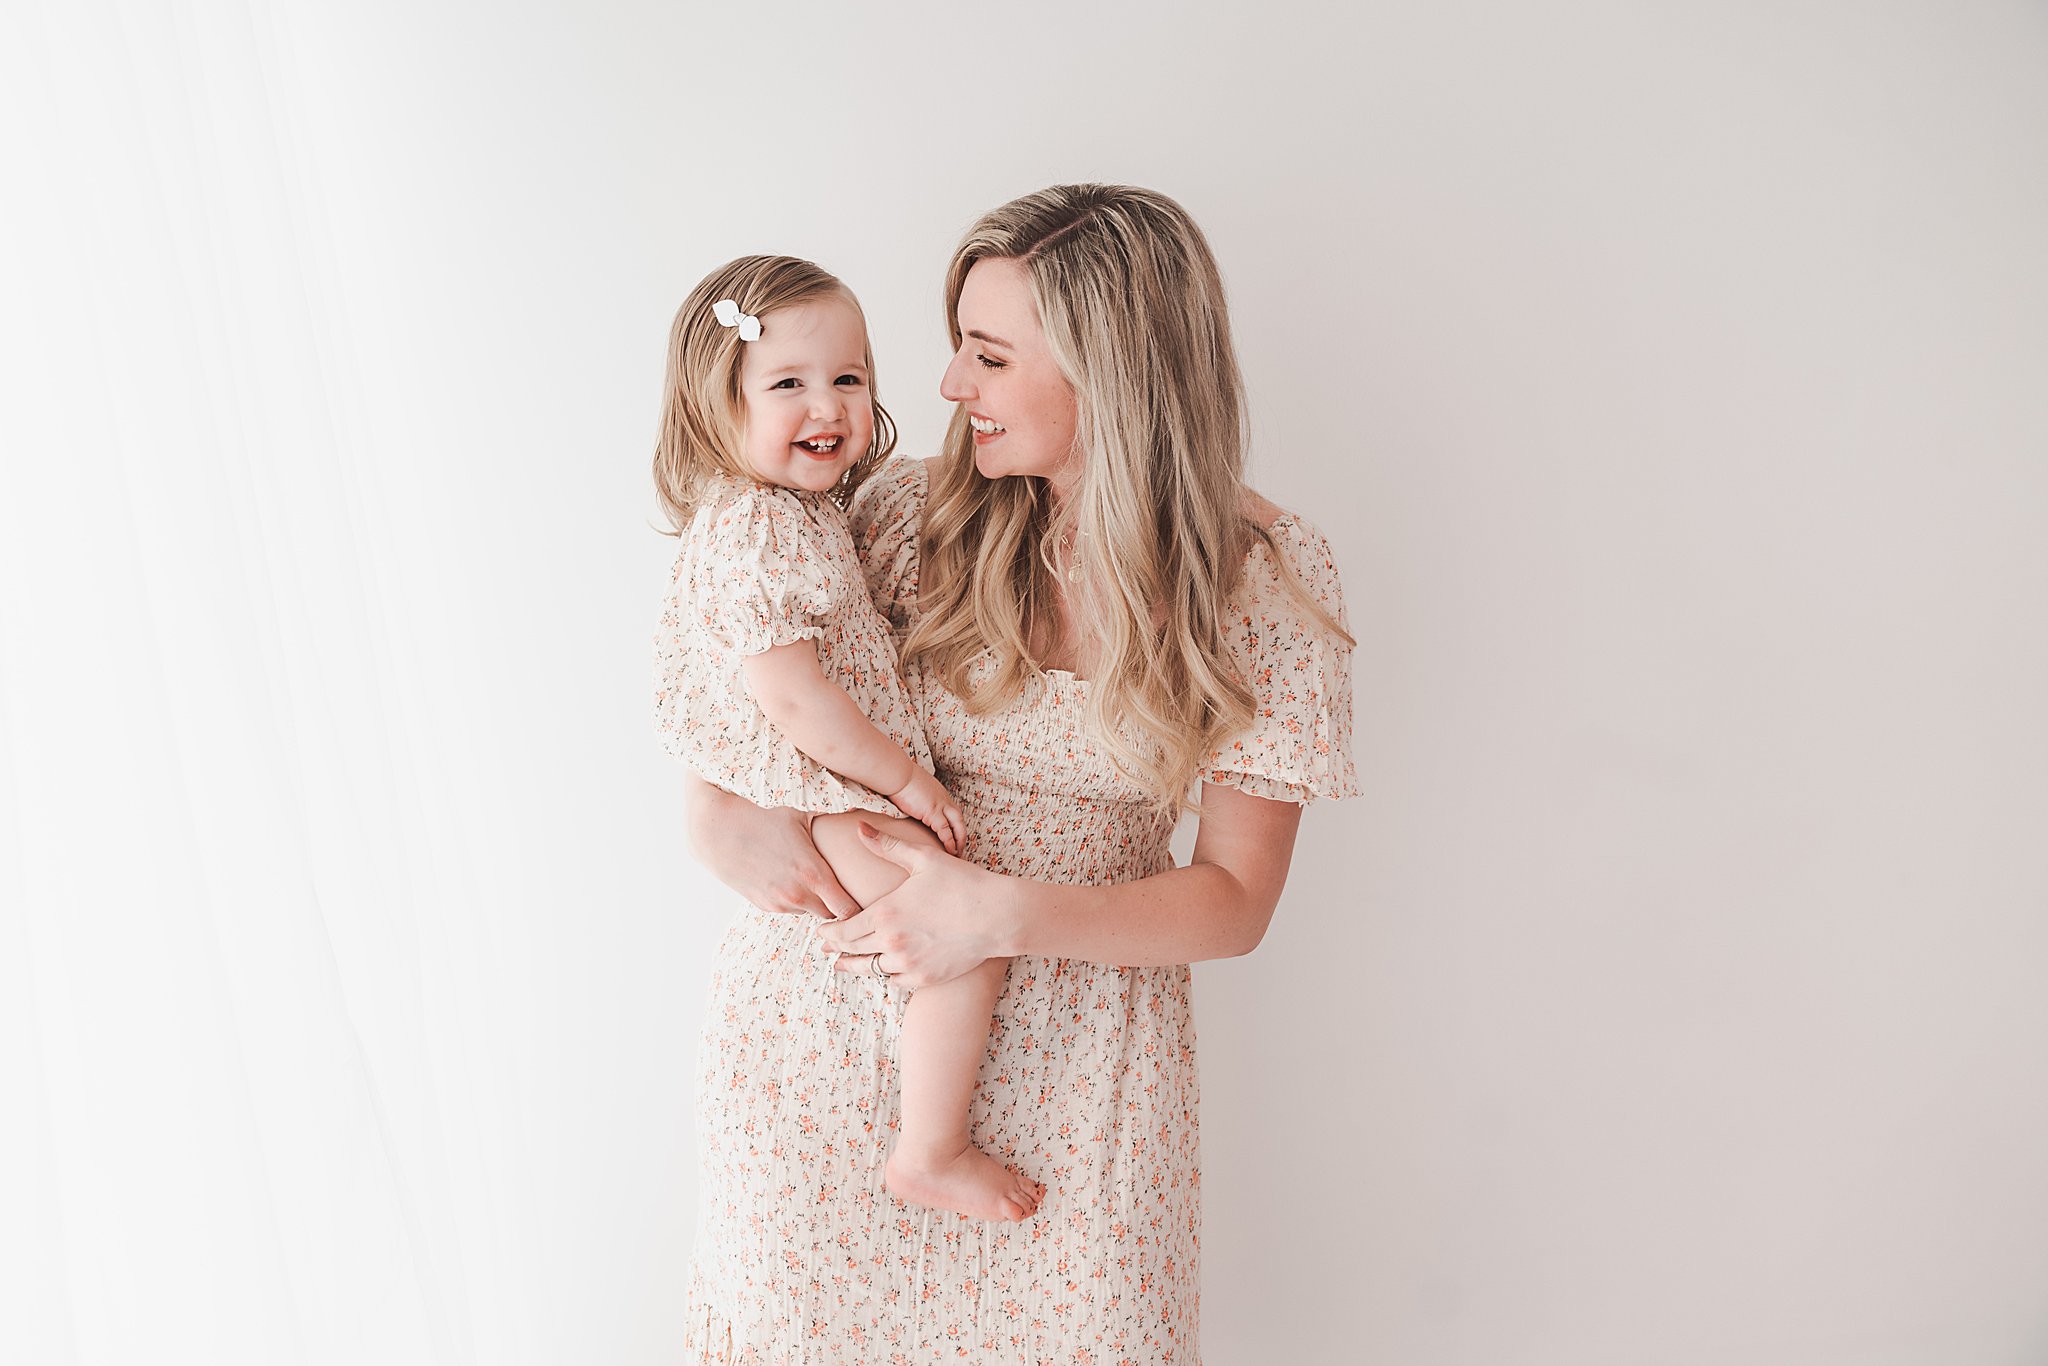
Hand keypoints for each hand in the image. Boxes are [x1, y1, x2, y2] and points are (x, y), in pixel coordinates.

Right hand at [683, 777, 859, 918]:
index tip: (868, 899)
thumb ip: (838, 812)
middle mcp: (796, 895)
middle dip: (842, 908)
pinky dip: (798, 900)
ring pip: (810, 913)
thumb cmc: (761, 811)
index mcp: (812, 873)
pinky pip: (790, 909)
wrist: (712, 827)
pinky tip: (796, 879)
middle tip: (853, 894)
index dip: (861, 908)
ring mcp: (777, 903)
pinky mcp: (762, 904)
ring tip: (822, 883)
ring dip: (818, 903)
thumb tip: (875, 800)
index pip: (849, 911)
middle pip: (832, 917)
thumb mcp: (802, 809)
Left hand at [817, 822, 1012, 988]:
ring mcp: (908, 963)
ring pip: (871, 969)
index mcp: (886, 913)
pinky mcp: (924, 978)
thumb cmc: (962, 882)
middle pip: (852, 951)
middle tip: (825, 948)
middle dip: (836, 949)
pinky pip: (895, 981)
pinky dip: (885, 974)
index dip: (829, 931)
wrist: (997, 916)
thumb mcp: (923, 858)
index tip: (821, 931)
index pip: (844, 929)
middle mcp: (892, 942)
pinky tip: (881, 969)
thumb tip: (858, 829)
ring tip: (843, 964)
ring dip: (855, 966)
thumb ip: (887, 846)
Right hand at [888, 768, 966, 855]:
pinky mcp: (932, 812)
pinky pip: (944, 830)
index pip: (951, 810)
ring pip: (957, 825)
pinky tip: (949, 850)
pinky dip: (949, 841)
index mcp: (938, 792)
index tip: (953, 833)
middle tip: (961, 847)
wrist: (896, 773)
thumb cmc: (899, 777)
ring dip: (959, 840)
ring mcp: (939, 805)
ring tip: (958, 853)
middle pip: (959, 818)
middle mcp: (943, 798)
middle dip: (961, 833)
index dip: (954, 823)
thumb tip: (908, 800)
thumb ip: (915, 795)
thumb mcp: (912, 786)